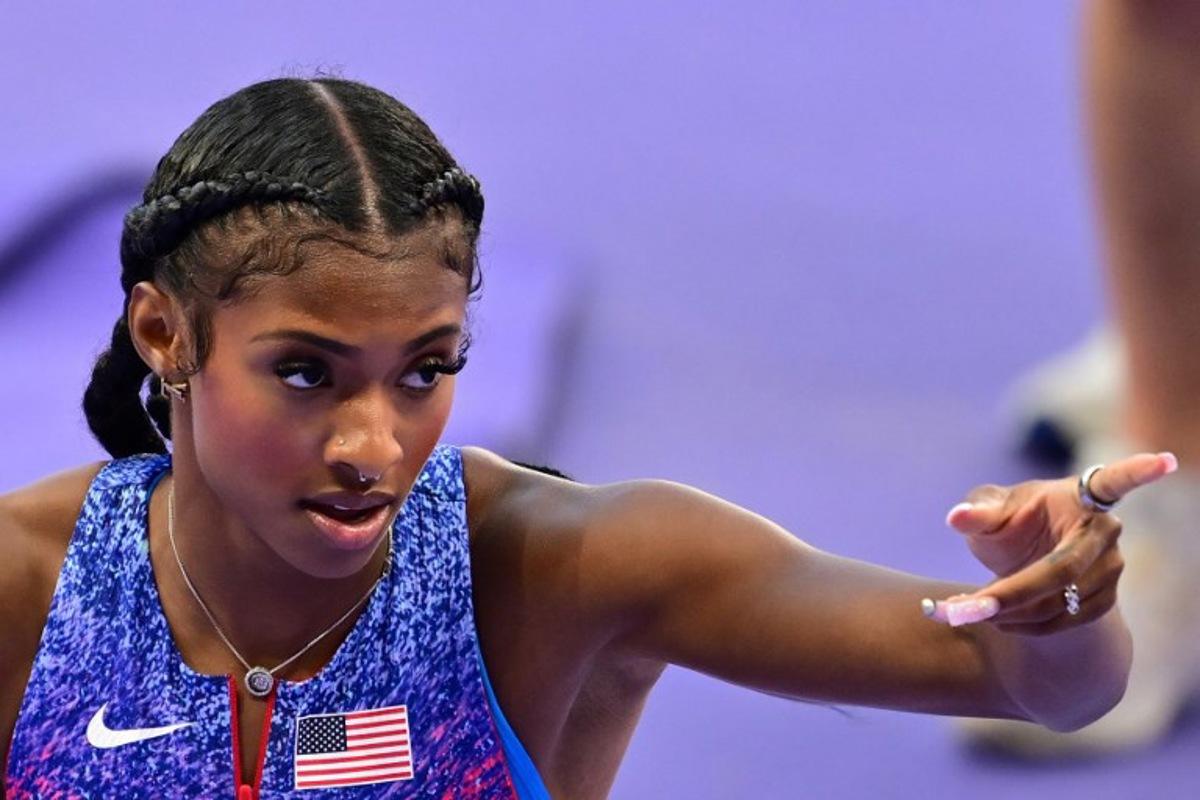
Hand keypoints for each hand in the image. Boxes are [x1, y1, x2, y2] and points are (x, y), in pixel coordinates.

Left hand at [923, 451, 1176, 634]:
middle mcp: (1104, 532)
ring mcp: (1110, 569)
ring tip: (967, 611)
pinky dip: (1024, 624)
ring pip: (1059, 601)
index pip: (1114, 482)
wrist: (1027, 557)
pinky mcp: (1102, 600)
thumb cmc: (1011, 522)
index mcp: (1082, 497)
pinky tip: (996, 619)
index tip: (1164, 460)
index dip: (1138, 471)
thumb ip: (978, 512)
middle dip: (1012, 593)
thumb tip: (956, 516)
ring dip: (1011, 612)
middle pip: (1062, 570)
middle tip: (966, 608)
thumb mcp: (992, 510)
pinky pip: (1062, 621)